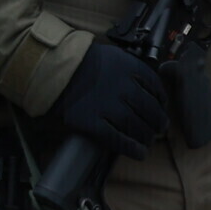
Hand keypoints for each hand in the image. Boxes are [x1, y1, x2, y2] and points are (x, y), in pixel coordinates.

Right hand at [54, 42, 168, 159]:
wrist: (49, 69)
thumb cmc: (80, 62)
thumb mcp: (113, 56)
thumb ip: (132, 71)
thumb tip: (148, 90)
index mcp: (131, 69)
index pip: (157, 90)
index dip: (161, 103)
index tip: (160, 110)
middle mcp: (124, 89)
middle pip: (150, 111)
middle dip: (157, 123)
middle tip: (157, 129)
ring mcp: (108, 108)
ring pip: (137, 127)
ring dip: (146, 137)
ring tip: (146, 141)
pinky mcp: (92, 124)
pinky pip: (118, 140)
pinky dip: (131, 148)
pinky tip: (139, 153)